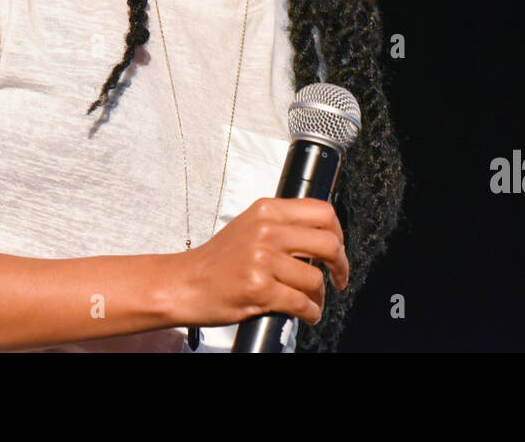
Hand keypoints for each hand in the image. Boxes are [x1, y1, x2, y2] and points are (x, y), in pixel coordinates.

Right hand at [174, 197, 348, 327]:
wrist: (184, 283)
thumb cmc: (216, 261)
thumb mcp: (249, 226)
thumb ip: (282, 225)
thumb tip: (321, 236)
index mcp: (267, 210)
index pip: (322, 212)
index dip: (339, 233)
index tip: (339, 248)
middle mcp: (266, 230)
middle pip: (328, 244)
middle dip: (340, 266)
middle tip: (339, 277)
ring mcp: (262, 259)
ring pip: (315, 279)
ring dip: (319, 296)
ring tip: (311, 301)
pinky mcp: (259, 289)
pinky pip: (301, 303)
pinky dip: (310, 313)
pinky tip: (306, 314)